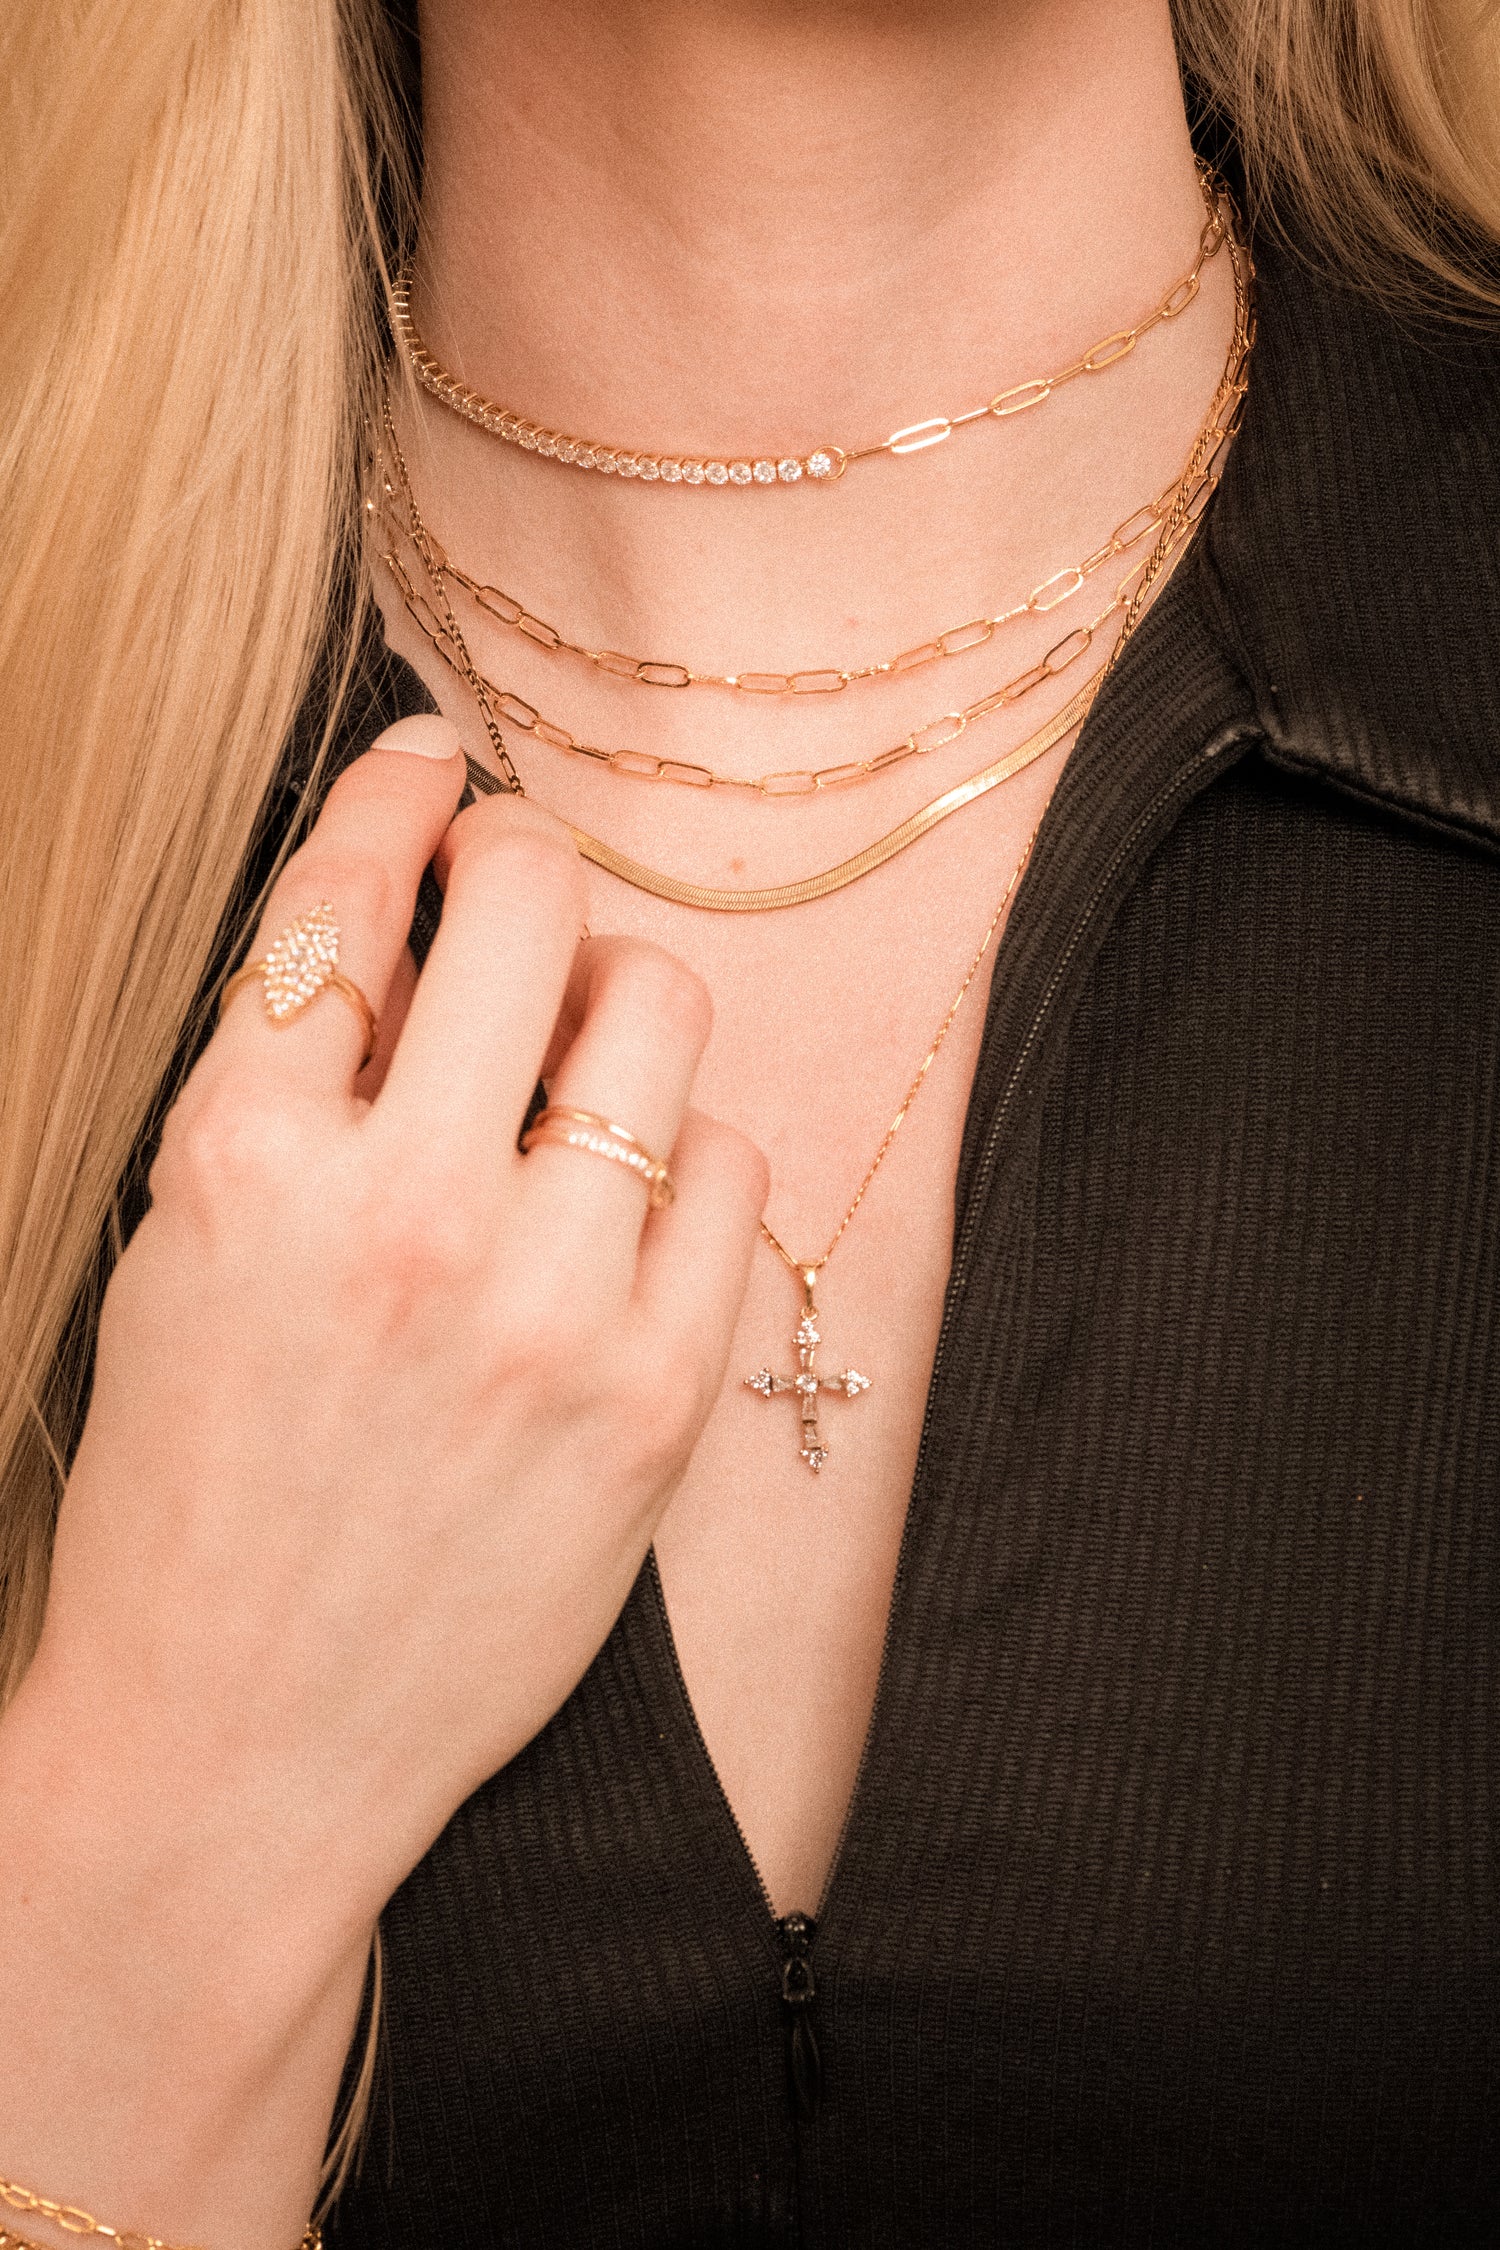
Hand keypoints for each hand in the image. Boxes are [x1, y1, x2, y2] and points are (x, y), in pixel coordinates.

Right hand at [27, 716, 766, 1936]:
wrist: (240, 1748)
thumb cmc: (192, 1497)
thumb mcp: (186, 1259)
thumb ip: (295, 1088)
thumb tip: (424, 924)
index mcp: (240, 1167)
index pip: (344, 897)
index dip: (395, 791)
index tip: (430, 760)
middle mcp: (401, 1219)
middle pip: (530, 904)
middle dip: (522, 855)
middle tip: (514, 882)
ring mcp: (546, 1311)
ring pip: (658, 1012)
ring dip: (614, 999)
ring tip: (572, 1055)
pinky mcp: (655, 1401)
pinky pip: (730, 1168)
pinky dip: (680, 1151)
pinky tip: (625, 1197)